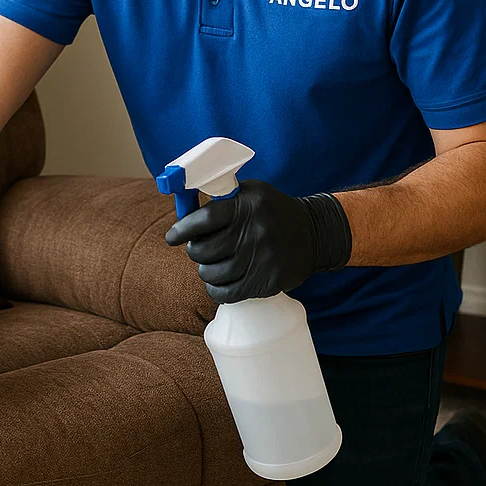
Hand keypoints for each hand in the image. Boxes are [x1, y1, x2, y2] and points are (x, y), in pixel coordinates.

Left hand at [164, 179, 351, 303]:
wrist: (314, 233)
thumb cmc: (272, 211)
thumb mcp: (251, 192)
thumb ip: (221, 198)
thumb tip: (185, 213)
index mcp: (247, 206)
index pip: (204, 219)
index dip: (182, 230)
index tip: (171, 238)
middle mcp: (254, 232)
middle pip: (205, 250)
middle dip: (196, 252)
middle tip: (199, 250)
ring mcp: (262, 259)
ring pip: (213, 274)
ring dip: (206, 271)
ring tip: (212, 265)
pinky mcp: (267, 282)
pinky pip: (228, 293)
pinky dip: (217, 290)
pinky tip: (219, 282)